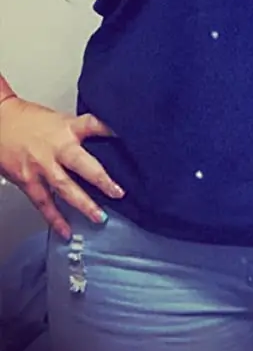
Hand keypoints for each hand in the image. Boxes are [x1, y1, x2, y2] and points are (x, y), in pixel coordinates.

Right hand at [0, 97, 123, 239]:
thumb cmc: (29, 120)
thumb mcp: (60, 120)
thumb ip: (80, 132)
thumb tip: (107, 143)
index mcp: (67, 128)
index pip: (94, 125)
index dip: (111, 131)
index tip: (129, 142)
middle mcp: (55, 147)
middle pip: (81, 163)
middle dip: (102, 180)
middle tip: (119, 192)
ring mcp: (41, 166)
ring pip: (64, 188)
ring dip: (83, 205)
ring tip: (100, 217)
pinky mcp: (27, 180)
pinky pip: (43, 203)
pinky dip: (55, 219)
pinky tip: (66, 230)